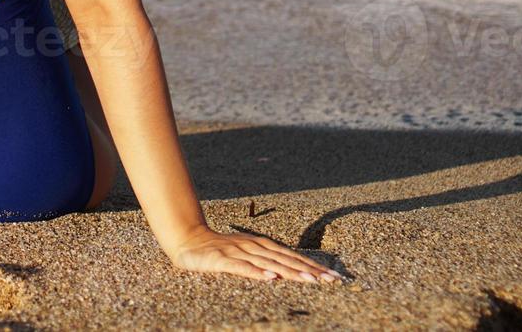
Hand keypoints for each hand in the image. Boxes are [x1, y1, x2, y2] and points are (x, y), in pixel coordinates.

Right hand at [167, 225, 340, 282]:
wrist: (187, 240)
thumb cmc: (218, 251)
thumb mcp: (244, 255)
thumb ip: (264, 262)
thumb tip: (287, 274)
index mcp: (261, 246)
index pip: (292, 256)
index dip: (313, 266)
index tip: (333, 277)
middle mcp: (253, 247)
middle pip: (286, 259)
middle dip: (310, 270)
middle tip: (330, 280)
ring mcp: (238, 252)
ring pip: (269, 263)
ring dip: (290, 271)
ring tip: (310, 280)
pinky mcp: (221, 260)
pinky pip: (242, 268)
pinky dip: (257, 273)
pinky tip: (271, 279)